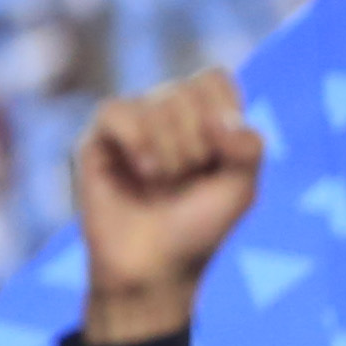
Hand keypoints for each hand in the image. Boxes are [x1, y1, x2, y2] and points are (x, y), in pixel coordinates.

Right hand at [74, 66, 265, 343]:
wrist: (154, 266)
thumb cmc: (199, 228)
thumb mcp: (241, 190)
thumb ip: (248, 148)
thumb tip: (220, 119)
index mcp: (203, 116)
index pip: (214, 79)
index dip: (223, 113)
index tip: (223, 156)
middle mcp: (165, 112)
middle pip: (189, 90)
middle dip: (199, 142)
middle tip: (189, 179)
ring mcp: (130, 123)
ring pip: (156, 101)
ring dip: (172, 150)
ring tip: (164, 182)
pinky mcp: (96, 138)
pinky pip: (117, 110)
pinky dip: (139, 140)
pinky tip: (145, 172)